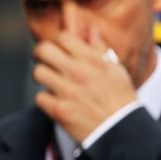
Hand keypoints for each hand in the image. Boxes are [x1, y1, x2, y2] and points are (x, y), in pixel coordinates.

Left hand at [33, 29, 138, 145]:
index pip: (62, 36)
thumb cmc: (120, 97)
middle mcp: (78, 73)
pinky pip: (39, 97)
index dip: (57, 40)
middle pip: (42, 50)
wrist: (122, 130)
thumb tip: (90, 29)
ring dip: (43, 77)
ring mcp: (67, 92)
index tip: (58, 47)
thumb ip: (100, 48)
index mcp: (93, 60)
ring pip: (37, 72)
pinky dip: (46, 99)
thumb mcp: (116, 69)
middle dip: (41, 53)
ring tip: (53, 81)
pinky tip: (57, 100)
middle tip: (46, 60)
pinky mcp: (59, 110)